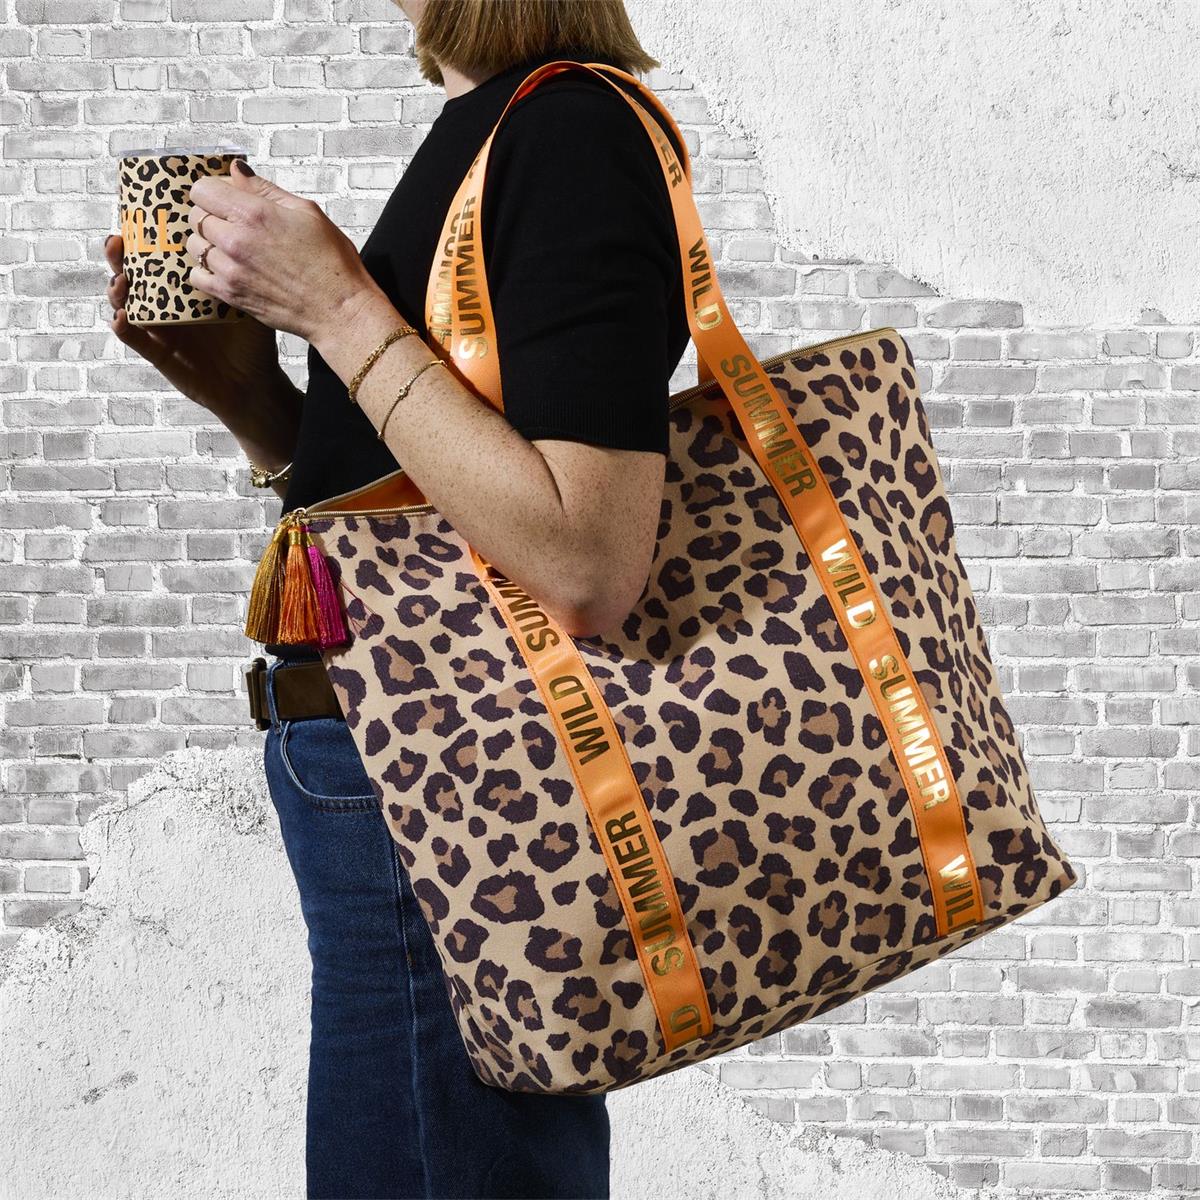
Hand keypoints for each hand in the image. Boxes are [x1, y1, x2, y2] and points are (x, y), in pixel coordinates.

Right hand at [104, 230, 293, 422]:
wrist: (253, 385)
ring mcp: (159, 327)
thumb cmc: (252, 343)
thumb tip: (251, 239)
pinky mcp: (157, 352)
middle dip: (119, 256)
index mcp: (184, 288)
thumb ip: (244, 277)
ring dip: (116, 289)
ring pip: (126, 303)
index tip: (139, 218)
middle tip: (117, 241)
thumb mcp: (249, 304)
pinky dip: (123, 327)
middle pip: (133, 273)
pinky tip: (121, 317)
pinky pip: (133, 338)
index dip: (143, 239)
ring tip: (119, 278)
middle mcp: (166, 304)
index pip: (158, 257)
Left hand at [185, 162, 380, 344]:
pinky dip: (205, 270)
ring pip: (194, 246)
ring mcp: (230, 270)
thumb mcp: (306, 213)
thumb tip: (238, 172)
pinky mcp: (231, 295)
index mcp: (254, 214)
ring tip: (232, 248)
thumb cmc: (332, 264)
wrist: (339, 309)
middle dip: (211, 215)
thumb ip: (265, 190)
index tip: (226, 198)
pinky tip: (226, 269)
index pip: (202, 190)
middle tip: (234, 223)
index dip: (214, 191)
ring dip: (208, 243)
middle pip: (195, 217)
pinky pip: (196, 276)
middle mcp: (236, 241)